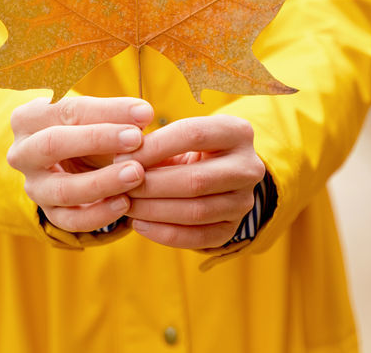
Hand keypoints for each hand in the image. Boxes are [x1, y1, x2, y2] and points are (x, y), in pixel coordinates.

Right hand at [8, 96, 152, 231]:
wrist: (70, 159)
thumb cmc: (84, 128)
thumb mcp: (94, 116)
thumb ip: (115, 114)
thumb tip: (143, 114)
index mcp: (29, 118)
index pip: (67, 110)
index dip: (107, 111)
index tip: (144, 113)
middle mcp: (22, 153)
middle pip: (52, 145)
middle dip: (97, 140)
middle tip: (136, 139)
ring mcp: (33, 186)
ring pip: (62, 189)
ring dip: (102, 182)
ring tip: (136, 174)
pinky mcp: (48, 213)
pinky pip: (70, 220)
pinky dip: (98, 214)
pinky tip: (124, 203)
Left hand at [121, 115, 264, 248]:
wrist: (216, 171)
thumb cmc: (187, 146)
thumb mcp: (178, 134)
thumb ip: (154, 141)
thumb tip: (122, 158)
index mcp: (237, 131)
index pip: (193, 135)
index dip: (154, 146)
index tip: (121, 155)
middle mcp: (250, 167)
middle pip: (195, 180)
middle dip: (151, 185)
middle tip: (120, 185)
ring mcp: (245, 201)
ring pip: (196, 212)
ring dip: (154, 211)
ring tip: (126, 205)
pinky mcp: (234, 228)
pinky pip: (198, 238)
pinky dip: (164, 234)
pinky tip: (139, 225)